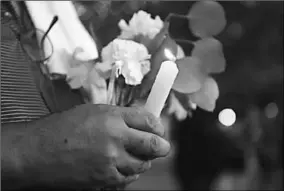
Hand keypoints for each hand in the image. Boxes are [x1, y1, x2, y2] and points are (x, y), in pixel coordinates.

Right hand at [20, 104, 169, 188]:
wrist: (36, 153)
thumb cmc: (60, 129)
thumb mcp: (92, 112)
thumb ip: (119, 116)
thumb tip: (140, 122)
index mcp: (112, 118)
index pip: (149, 120)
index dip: (158, 126)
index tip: (158, 130)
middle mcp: (115, 139)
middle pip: (155, 145)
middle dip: (162, 145)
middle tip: (161, 146)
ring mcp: (111, 162)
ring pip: (143, 165)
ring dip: (143, 160)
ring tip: (135, 155)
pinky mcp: (105, 181)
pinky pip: (128, 178)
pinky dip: (130, 172)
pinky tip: (121, 165)